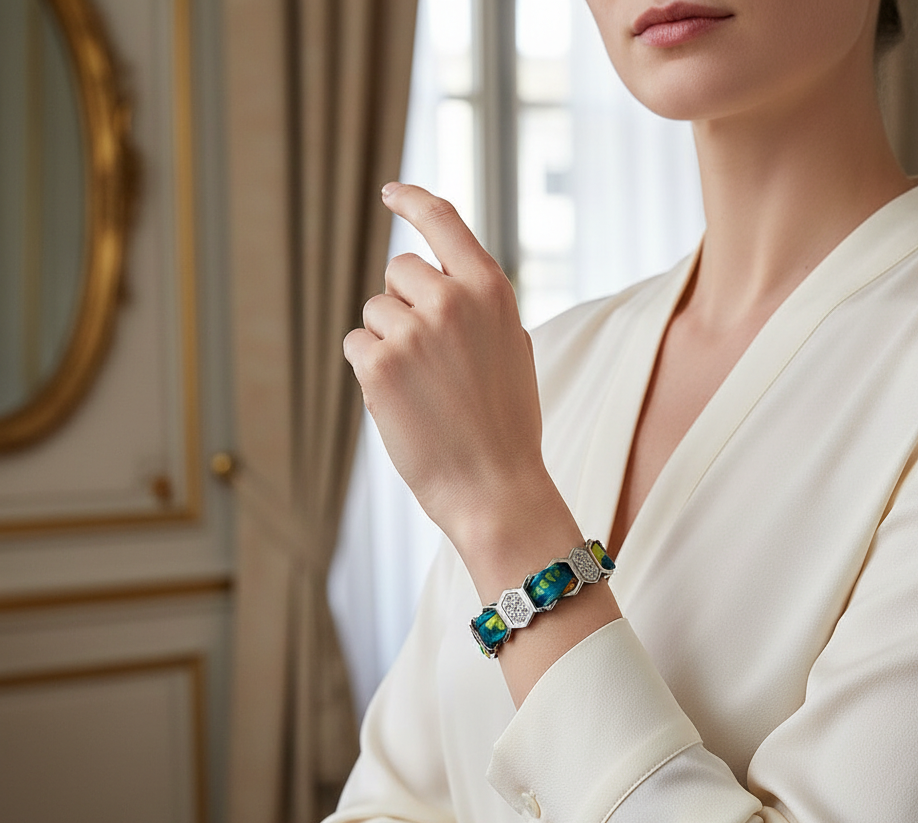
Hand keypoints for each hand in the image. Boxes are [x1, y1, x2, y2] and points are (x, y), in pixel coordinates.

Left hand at [344, 184, 552, 555]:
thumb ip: (478, 305)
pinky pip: (357, 345)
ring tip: (424, 388)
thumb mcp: (512, 347)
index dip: (413, 201)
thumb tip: (440, 278)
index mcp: (491, 291)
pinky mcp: (379, 365)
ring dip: (388, 343)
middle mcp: (452, 300)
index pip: (444, 221)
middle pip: (398, 269)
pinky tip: (402, 402)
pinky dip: (371, 371)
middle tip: (431, 355)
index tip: (391, 192)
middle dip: (404, 303)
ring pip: (375, 312)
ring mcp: (413, 331)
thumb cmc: (505, 424)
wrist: (494, 486)